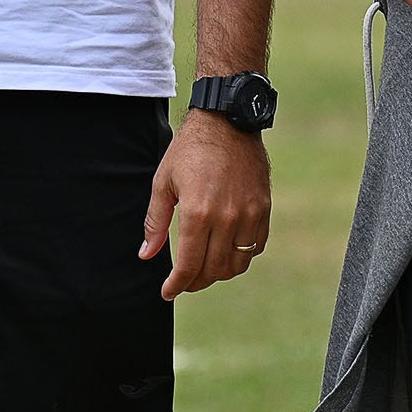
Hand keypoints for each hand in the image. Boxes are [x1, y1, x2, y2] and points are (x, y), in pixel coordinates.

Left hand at [138, 110, 270, 298]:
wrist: (227, 119)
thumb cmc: (190, 149)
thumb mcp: (164, 182)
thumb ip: (156, 222)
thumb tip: (147, 255)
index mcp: (198, 212)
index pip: (189, 266)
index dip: (177, 285)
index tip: (168, 292)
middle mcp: (227, 217)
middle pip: (214, 270)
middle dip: (196, 282)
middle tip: (184, 281)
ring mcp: (249, 213)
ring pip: (237, 263)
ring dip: (220, 273)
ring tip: (205, 269)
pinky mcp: (263, 207)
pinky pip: (256, 246)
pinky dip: (242, 256)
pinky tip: (227, 250)